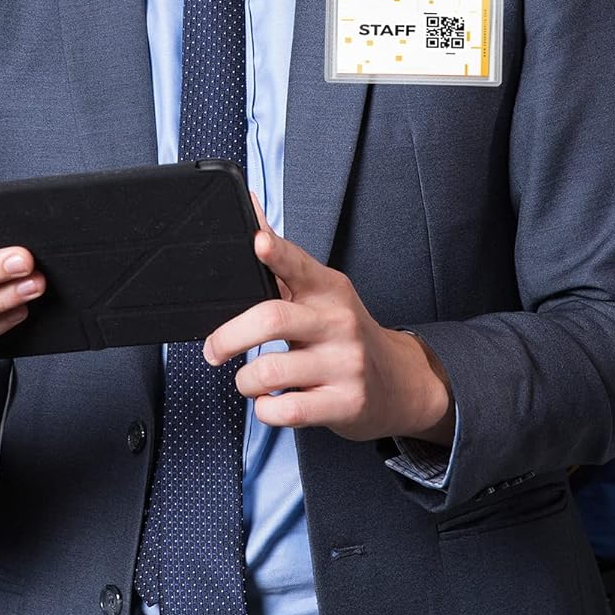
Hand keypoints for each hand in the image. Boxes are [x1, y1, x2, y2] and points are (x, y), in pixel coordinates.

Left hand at [202, 206, 453, 441]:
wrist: (400, 384)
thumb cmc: (343, 333)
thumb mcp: (321, 292)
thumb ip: (281, 257)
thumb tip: (248, 204)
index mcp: (328, 288)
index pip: (298, 264)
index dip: (275, 252)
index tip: (256, 242)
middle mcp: (337, 323)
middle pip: (271, 319)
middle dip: (228, 337)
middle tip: (213, 350)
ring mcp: (344, 364)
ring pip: (269, 371)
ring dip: (245, 381)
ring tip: (250, 380)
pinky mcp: (345, 404)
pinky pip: (284, 410)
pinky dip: (265, 409)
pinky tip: (271, 402)